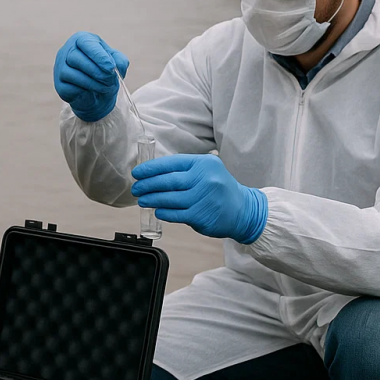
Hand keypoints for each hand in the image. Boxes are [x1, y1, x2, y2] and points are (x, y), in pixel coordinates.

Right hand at [53, 32, 130, 121]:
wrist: (98, 95)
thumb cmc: (106, 73)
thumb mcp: (117, 64)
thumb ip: (119, 61)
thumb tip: (113, 65)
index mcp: (82, 40)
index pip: (85, 42)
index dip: (98, 55)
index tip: (110, 67)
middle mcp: (67, 51)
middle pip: (74, 57)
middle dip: (95, 70)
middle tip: (110, 79)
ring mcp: (60, 68)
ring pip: (70, 73)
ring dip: (91, 82)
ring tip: (105, 87)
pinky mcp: (59, 85)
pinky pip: (68, 87)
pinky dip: (83, 91)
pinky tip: (92, 92)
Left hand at [131, 154, 268, 243]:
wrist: (244, 210)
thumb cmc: (220, 189)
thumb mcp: (208, 170)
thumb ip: (185, 170)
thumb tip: (153, 173)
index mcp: (203, 163)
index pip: (170, 163)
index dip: (150, 168)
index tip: (138, 173)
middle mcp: (204, 179)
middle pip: (167, 181)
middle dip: (147, 185)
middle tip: (136, 188)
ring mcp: (202, 198)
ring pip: (168, 198)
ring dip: (151, 199)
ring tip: (142, 200)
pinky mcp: (200, 215)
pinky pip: (174, 213)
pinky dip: (163, 212)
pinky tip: (157, 210)